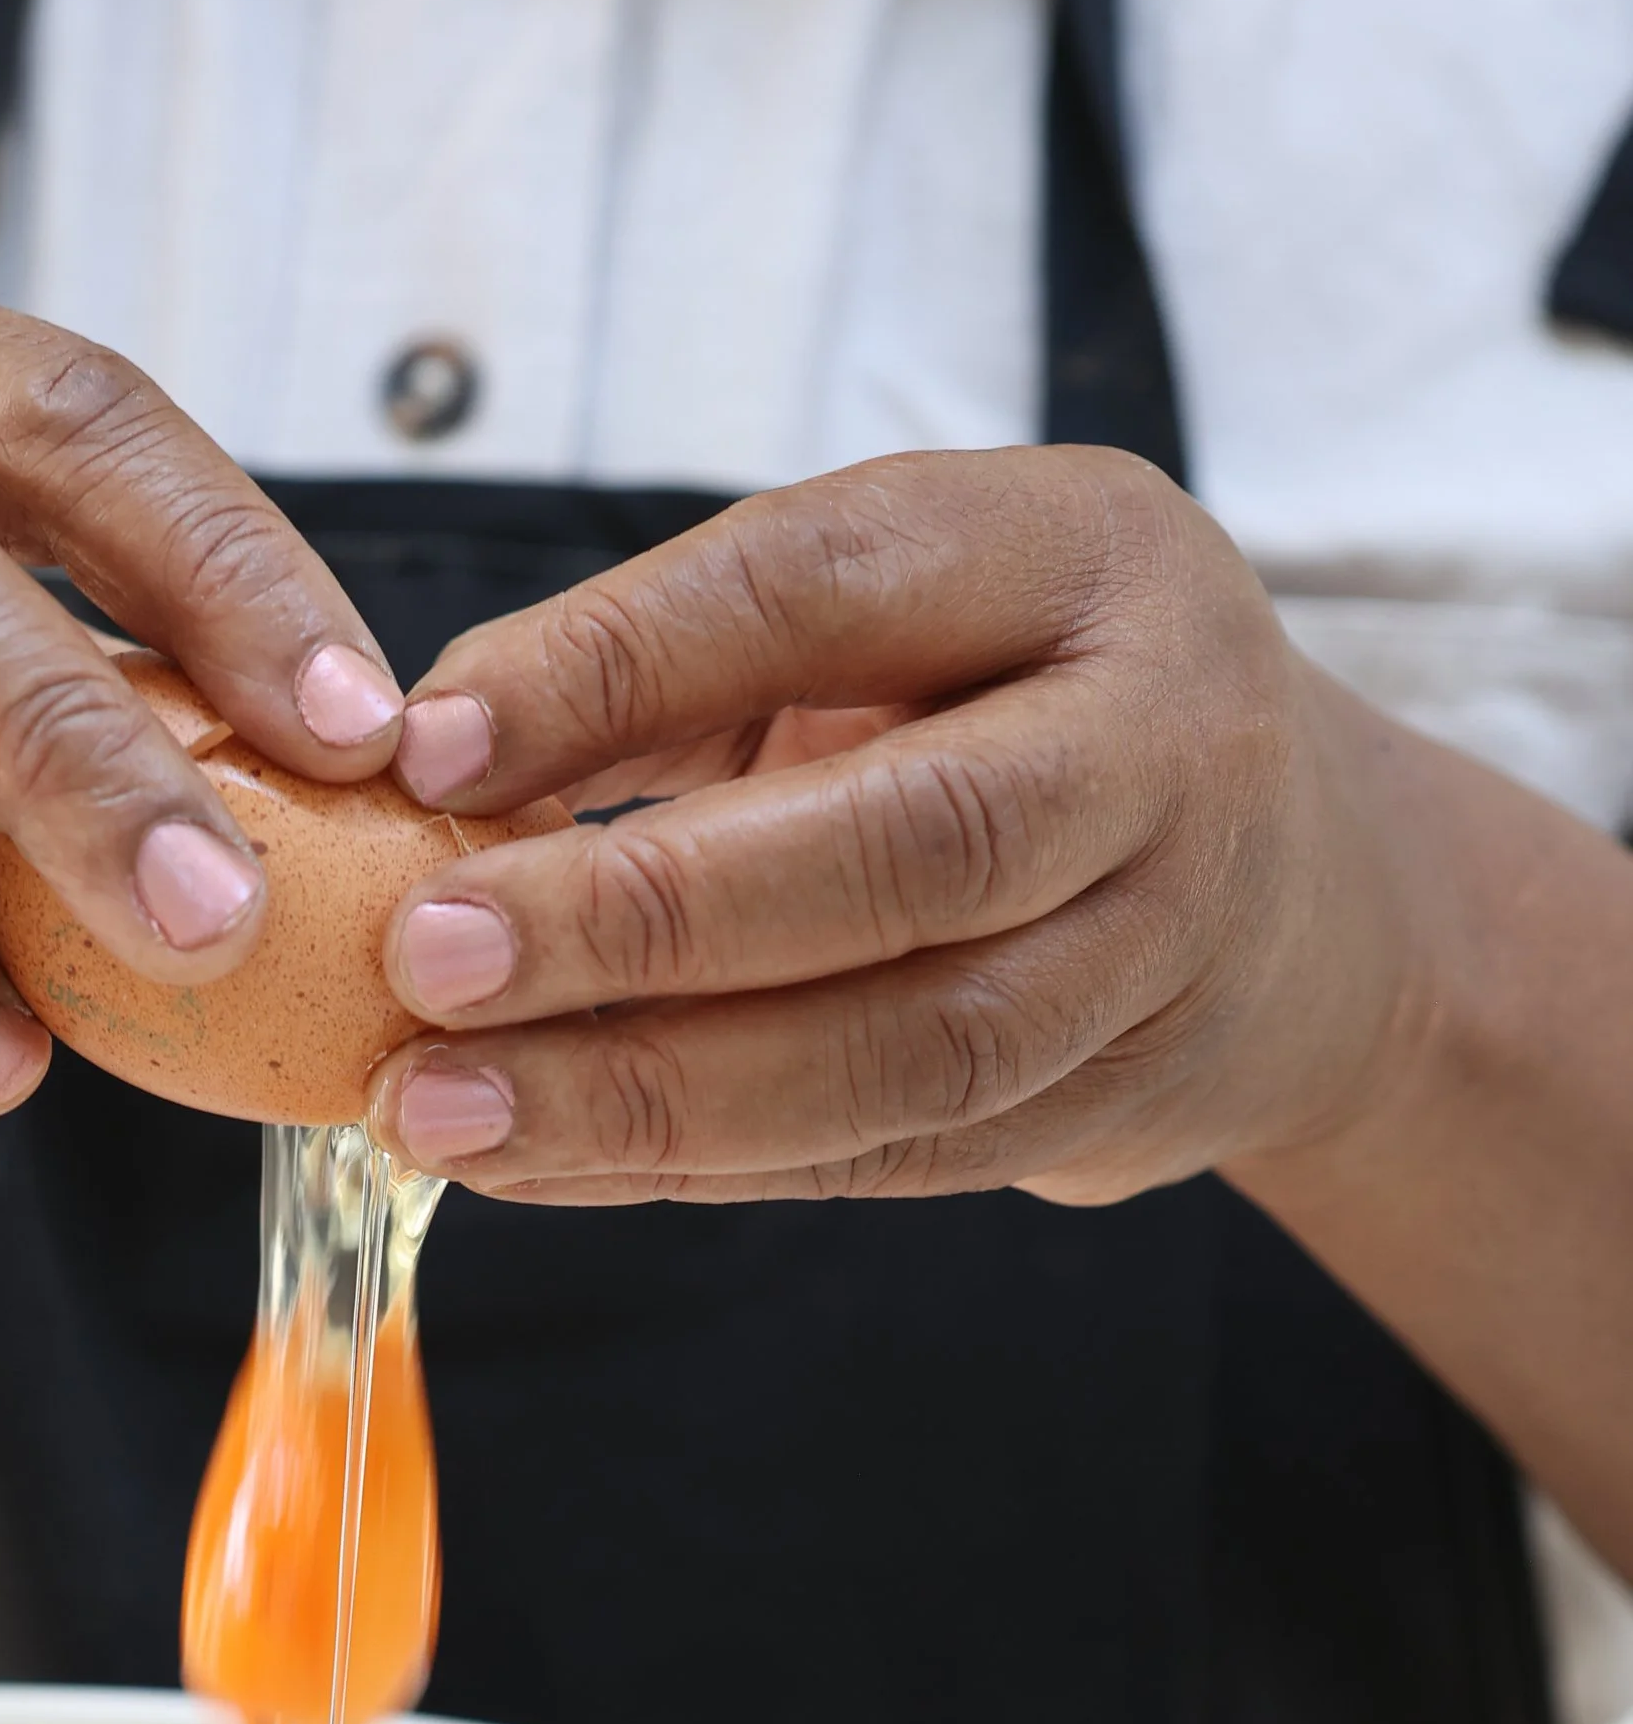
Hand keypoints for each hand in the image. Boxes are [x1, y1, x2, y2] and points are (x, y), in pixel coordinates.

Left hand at [362, 449, 1417, 1206]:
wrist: (1294, 888)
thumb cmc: (1015, 705)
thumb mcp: (881, 611)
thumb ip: (676, 665)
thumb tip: (433, 760)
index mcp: (1084, 553)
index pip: (834, 583)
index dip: (620, 667)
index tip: (430, 748)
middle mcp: (1161, 744)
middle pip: (913, 846)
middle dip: (647, 914)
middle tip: (429, 959)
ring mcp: (1160, 947)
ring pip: (911, 1047)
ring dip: (653, 1092)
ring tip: (444, 1108)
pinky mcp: (1114, 1105)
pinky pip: (889, 1156)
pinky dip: (695, 1170)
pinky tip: (537, 1167)